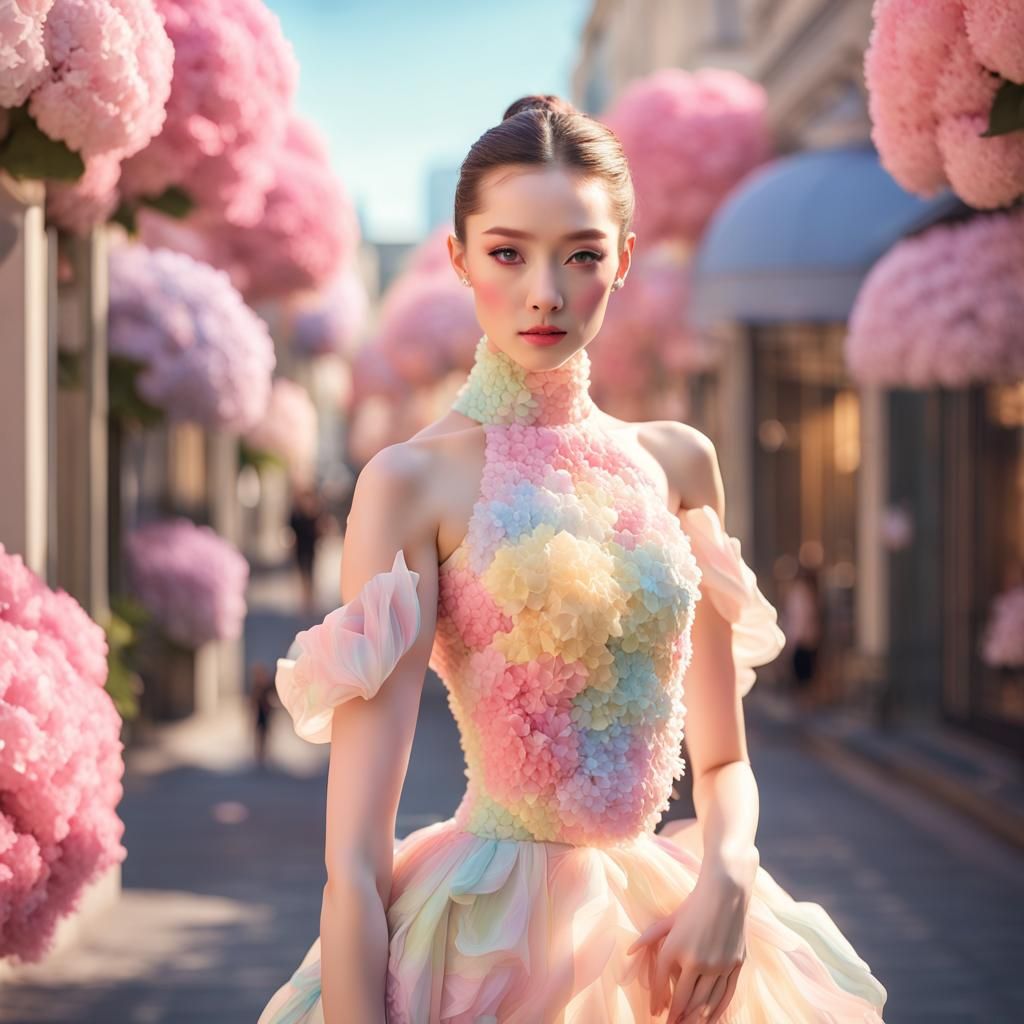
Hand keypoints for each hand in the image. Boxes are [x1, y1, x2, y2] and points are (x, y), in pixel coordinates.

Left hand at [626, 871, 748, 1022]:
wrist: (727, 892)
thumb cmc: (694, 904)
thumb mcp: (669, 919)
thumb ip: (649, 937)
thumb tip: (629, 952)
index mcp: (675, 948)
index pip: (662, 982)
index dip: (657, 999)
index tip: (655, 1012)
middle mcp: (696, 960)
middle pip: (684, 998)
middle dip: (675, 1016)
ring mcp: (718, 965)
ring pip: (705, 1002)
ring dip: (694, 1017)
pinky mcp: (735, 965)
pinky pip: (725, 996)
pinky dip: (716, 1011)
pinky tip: (709, 1020)